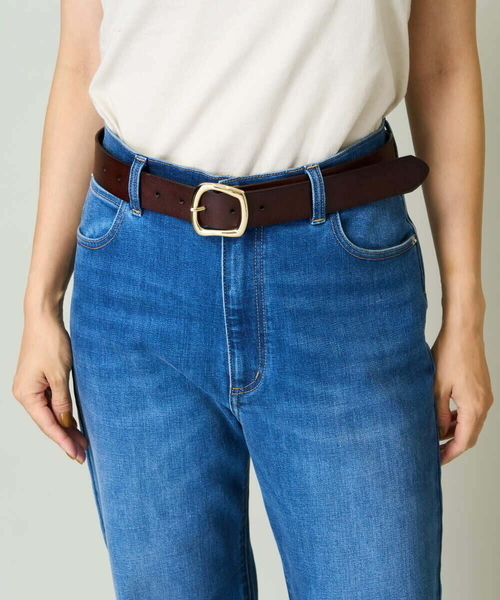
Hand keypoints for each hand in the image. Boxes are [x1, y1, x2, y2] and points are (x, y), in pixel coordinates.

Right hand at [12, 311, 87, 463]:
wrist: (43, 319)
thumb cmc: (50, 342)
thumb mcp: (60, 375)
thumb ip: (63, 401)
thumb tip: (64, 423)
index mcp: (26, 395)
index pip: (48, 425)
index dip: (64, 441)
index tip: (77, 455)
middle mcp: (25, 394)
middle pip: (48, 422)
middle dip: (66, 438)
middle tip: (83, 454)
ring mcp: (31, 388)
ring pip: (50, 414)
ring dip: (66, 427)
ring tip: (82, 442)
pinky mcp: (39, 381)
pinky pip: (51, 403)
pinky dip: (63, 413)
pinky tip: (73, 423)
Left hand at [432, 324, 493, 464]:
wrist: (464, 331)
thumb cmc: (449, 354)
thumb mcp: (437, 387)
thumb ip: (438, 413)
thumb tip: (438, 432)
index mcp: (474, 407)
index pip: (464, 441)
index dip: (450, 453)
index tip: (436, 460)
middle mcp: (484, 404)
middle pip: (470, 435)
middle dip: (452, 446)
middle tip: (434, 452)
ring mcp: (484, 396)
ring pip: (471, 423)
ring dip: (455, 431)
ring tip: (436, 435)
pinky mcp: (481, 388)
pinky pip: (472, 411)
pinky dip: (459, 418)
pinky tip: (444, 416)